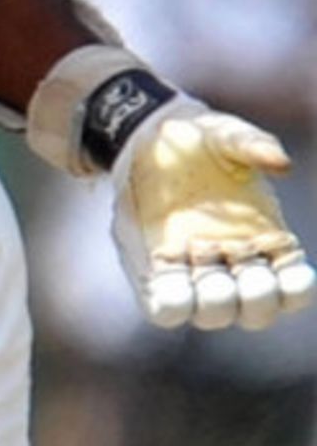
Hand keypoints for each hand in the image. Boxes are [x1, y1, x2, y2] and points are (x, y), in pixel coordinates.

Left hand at [111, 96, 316, 331]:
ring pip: (213, 312)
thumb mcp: (225, 133)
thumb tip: (281, 162)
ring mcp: (196, 273)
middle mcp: (236, 266)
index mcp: (268, 241)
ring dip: (212, 303)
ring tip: (203, 271)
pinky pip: (166, 306)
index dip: (297, 288)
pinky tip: (167, 288)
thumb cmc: (200, 138)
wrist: (149, 137)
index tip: (288, 269)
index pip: (296, 287)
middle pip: (257, 308)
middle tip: (242, 267)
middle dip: (255, 298)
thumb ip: (253, 144)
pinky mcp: (157, 272)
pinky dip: (170, 305)